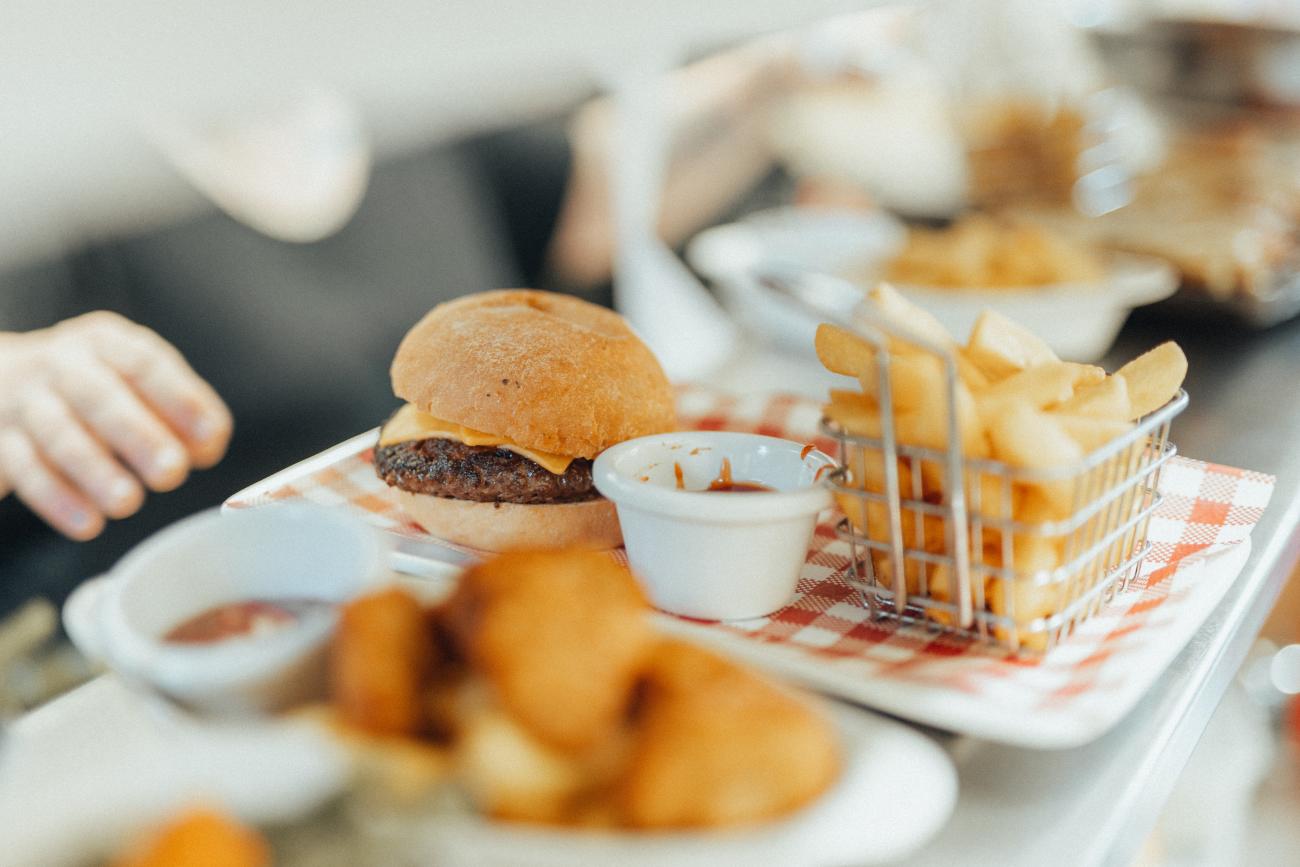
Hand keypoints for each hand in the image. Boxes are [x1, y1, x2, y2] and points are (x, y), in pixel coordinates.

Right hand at [0, 311, 231, 538]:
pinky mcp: (0, 440)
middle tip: (172, 472)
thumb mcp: (134, 383)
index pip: (145, 365)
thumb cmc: (92, 387)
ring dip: (95, 471)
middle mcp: (62, 365)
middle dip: (139, 435)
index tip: (212, 437)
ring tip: (128, 503)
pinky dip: (58, 498)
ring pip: (59, 435)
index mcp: (106, 343)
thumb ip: (178, 410)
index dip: (181, 400)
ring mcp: (25, 401)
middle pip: (99, 397)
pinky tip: (88, 522)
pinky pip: (26, 468)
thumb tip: (207, 447)